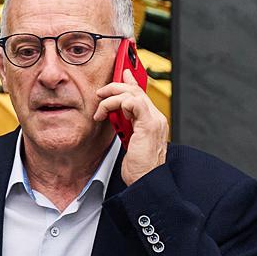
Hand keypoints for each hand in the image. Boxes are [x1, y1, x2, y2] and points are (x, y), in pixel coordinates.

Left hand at [96, 66, 168, 185]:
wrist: (146, 181)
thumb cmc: (138, 168)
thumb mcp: (128, 142)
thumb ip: (125, 126)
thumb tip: (114, 115)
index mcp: (151, 121)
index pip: (142, 94)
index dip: (131, 81)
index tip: (122, 73)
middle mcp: (156, 118)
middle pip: (137, 90)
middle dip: (116, 86)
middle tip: (100, 93)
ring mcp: (154, 120)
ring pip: (133, 93)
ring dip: (112, 96)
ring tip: (100, 108)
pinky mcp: (148, 125)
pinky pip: (133, 102)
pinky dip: (117, 103)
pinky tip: (107, 114)